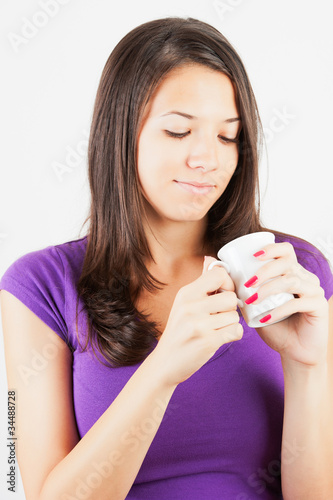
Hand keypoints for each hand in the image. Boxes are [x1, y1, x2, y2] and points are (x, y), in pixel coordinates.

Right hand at [152, 256, 242, 386]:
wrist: (165, 362)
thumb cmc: (179, 332)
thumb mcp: (184, 304)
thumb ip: (200, 283)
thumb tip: (211, 260)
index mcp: (186, 293)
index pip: (218, 274)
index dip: (227, 283)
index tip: (222, 294)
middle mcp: (190, 306)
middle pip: (231, 297)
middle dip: (230, 308)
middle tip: (218, 316)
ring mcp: (199, 324)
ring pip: (234, 315)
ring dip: (230, 323)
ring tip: (215, 329)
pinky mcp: (207, 342)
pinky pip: (236, 331)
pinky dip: (233, 335)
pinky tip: (220, 338)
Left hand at [244, 242, 328, 366]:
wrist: (294, 352)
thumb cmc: (275, 327)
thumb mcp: (255, 306)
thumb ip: (244, 292)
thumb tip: (222, 277)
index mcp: (293, 273)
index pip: (286, 251)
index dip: (271, 249)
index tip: (253, 256)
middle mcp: (306, 278)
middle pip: (287, 262)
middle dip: (265, 270)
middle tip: (248, 283)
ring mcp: (314, 291)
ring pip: (291, 280)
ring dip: (268, 289)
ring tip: (251, 301)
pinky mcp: (319, 306)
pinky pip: (297, 302)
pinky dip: (278, 310)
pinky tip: (265, 318)